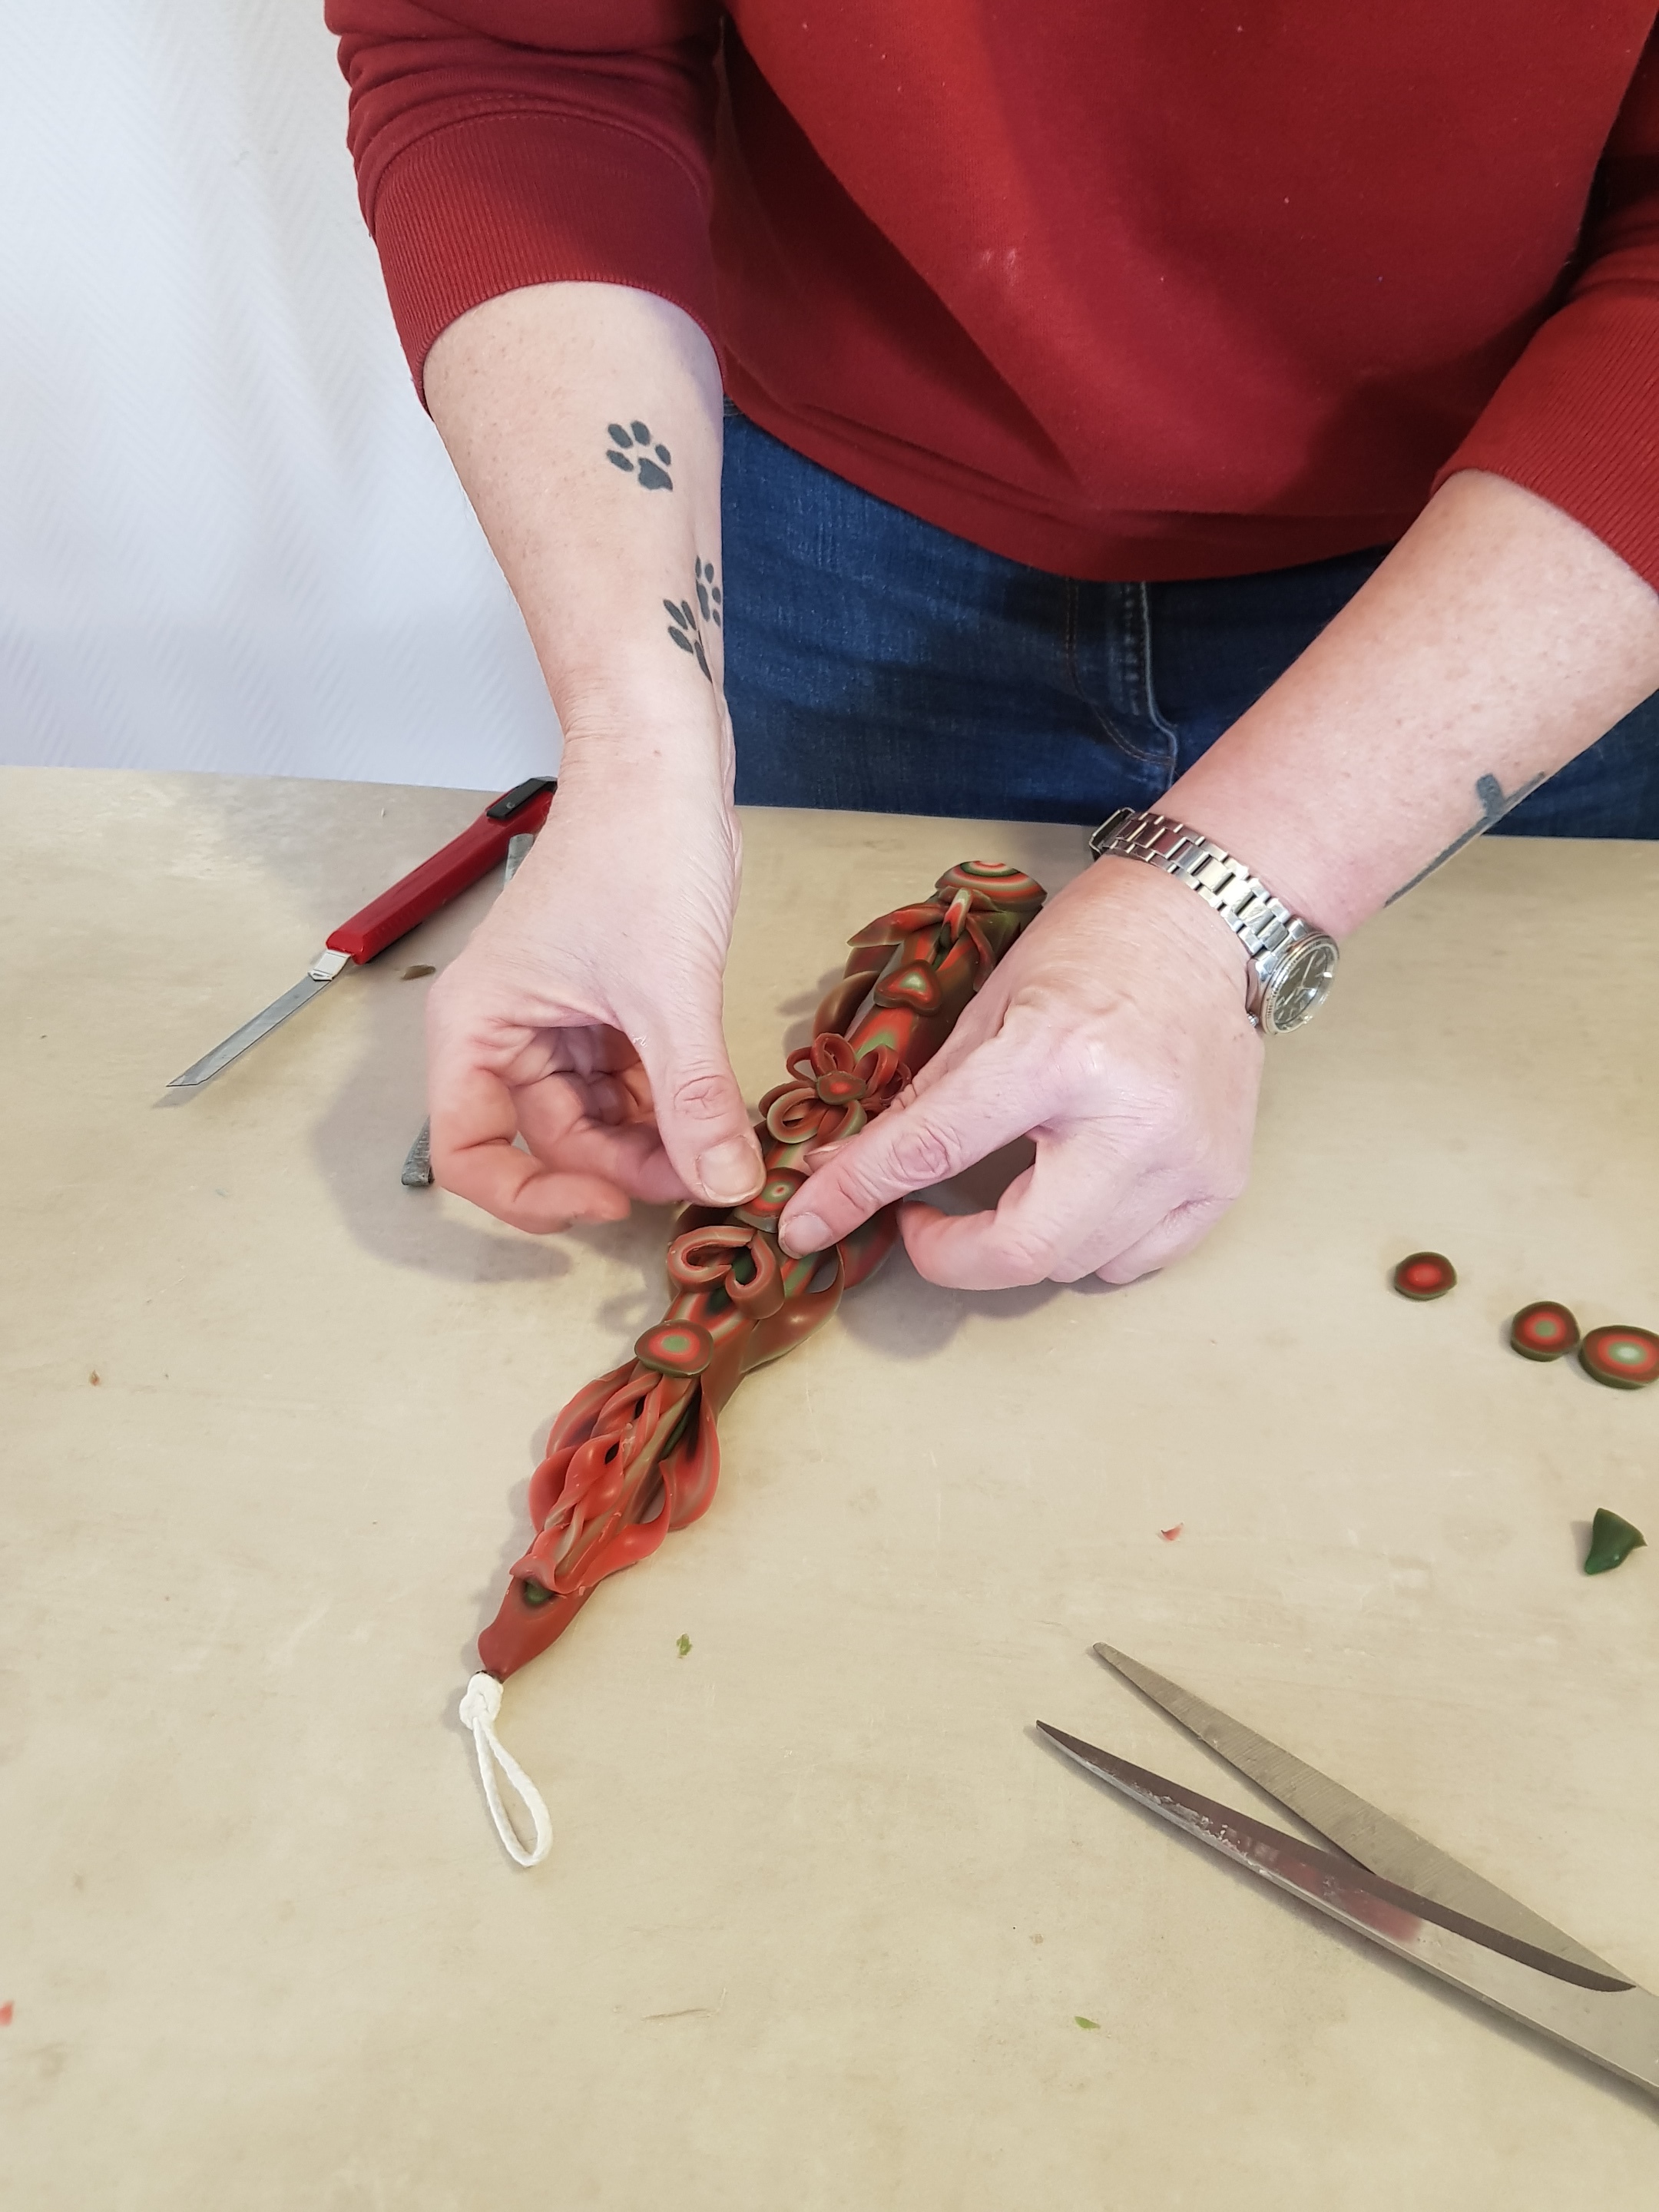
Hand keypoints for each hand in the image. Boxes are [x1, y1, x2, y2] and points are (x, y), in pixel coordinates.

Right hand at [425, 762, 765, 1231]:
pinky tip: (718, 1111)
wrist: (665, 765)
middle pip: (547, 1144)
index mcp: (475, 1025)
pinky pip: (630, 1085)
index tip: (608, 1204)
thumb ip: (694, 1098)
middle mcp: (504, 1030)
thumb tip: (725, 1185)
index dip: (531, 1198)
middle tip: (704, 1173)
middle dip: (622, 1167)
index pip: (467, 1154)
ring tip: (722, 1143)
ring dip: (653, 1141)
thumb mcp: (670, 989)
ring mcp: (556, 1022)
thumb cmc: (637, 846)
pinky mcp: (607, 1009)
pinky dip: (670, 1105)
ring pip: (596, 1120)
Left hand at [776, 859, 1263, 1287]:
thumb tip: (843, 1167)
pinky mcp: (1221, 1181)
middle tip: (921, 1222)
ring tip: (1012, 1184)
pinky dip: (1089, 1245)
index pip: (932, 1151)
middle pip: (1018, 1253)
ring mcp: (1185, 1159)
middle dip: (946, 1256)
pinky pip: (1134, 1260)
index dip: (856, 1195)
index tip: (807, 1224)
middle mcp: (1128, 1119)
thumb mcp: (989, 1005)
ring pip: (1074, 1266)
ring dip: (1020, 1243)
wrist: (1205, 922)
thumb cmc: (1091, 949)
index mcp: (1053, 1056)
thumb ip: (922, 1098)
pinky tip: (1077, 1191)